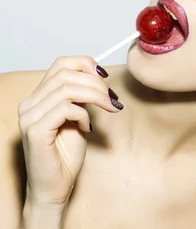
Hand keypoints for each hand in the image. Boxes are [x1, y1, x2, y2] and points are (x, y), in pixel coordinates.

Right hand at [17, 56, 123, 208]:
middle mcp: (29, 104)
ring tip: (108, 108)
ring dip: (95, 96)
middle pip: (66, 74)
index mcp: (38, 97)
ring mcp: (29, 116)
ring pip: (67, 88)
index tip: (105, 76)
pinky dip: (83, 114)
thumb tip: (98, 78)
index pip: (60, 64)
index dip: (85, 64)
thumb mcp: (79, 118)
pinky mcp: (35, 130)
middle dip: (96, 83)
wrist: (55, 187)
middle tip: (112, 98)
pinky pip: (65, 108)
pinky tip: (88, 127)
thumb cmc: (66, 155)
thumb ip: (82, 97)